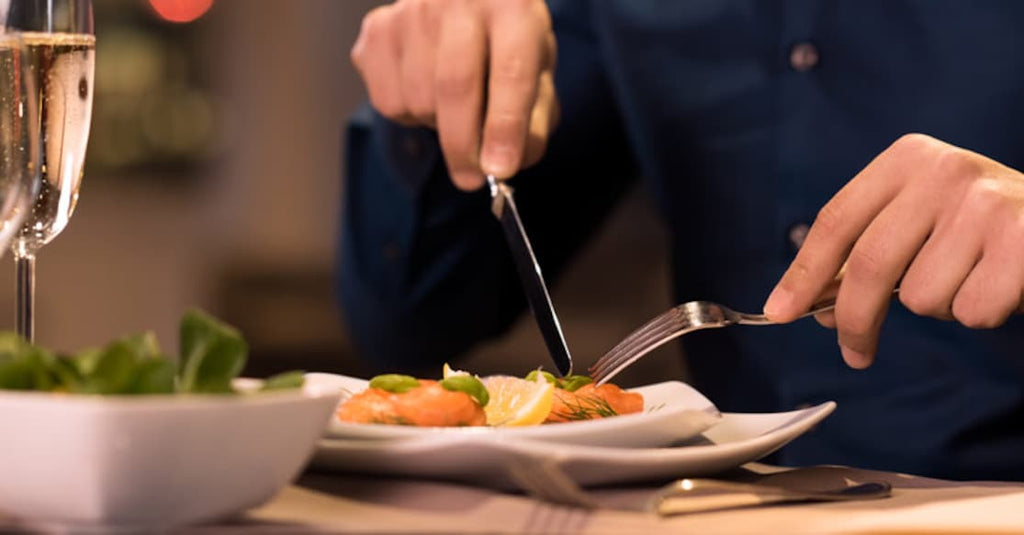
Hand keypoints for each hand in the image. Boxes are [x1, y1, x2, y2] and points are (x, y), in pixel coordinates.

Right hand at [350, 0, 558, 189]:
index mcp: (511, 6)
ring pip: (418, 100)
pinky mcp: (377, 30)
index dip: (504, 127)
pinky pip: (388, 101)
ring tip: (454, 108)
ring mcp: (410, 12)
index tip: (501, 169)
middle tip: (472, 179)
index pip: (510, 72)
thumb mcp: (536, 70)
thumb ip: (534, 119)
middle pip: (454, 87)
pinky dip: (409, 115)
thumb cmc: (505, 40)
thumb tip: (506, 165)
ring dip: (437, 126)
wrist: (461, 2)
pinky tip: (425, 92)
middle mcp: (458, 0)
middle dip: (463, 146)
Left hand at [764, 133, 1023, 367]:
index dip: (803, 273)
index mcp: (907, 159)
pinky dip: (982, 313)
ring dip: (941, 306)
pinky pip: (971, 310)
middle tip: (854, 352)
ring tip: (971, 279)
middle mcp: (944, 171)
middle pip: (870, 263)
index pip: (837, 221)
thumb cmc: (985, 229)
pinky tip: (1002, 285)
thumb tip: (813, 306)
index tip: (779, 312)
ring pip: (922, 296)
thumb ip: (868, 254)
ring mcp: (986, 203)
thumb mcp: (922, 220)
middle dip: (855, 319)